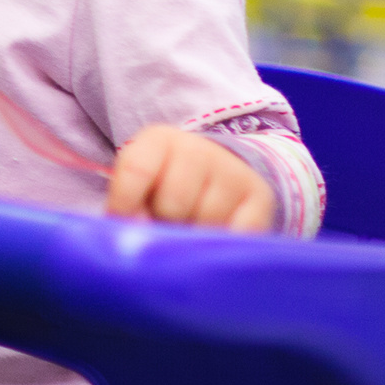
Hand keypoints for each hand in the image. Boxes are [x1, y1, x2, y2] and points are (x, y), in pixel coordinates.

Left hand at [104, 124, 274, 232]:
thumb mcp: (140, 183)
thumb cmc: (165, 184)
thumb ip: (128, 204)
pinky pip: (237, 235)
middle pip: (172, 204)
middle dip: (164, 223)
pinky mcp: (261, 197)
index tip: (122, 223)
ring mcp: (233, 172)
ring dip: (196, 238)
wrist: (218, 173)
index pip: (136, 170)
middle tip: (167, 223)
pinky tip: (215, 236)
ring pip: (206, 223)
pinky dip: (224, 245)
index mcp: (159, 139)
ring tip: (192, 226)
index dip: (124, 204)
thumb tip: (137, 230)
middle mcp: (199, 149)